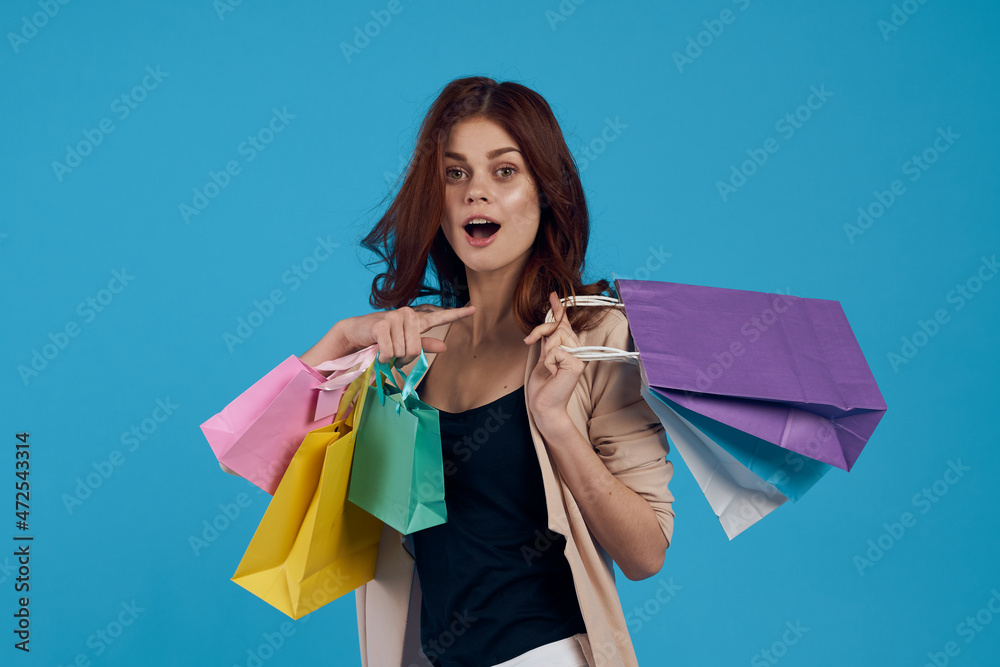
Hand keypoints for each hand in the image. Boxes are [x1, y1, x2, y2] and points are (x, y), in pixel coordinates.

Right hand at [343, 304, 475, 366]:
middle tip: (395, 354)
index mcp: (416, 319)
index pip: (440, 317)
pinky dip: (384, 358)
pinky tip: (378, 350)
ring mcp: (394, 318)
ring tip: (385, 349)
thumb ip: (424, 344)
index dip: (457, 314)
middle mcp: (408, 314)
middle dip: (405, 358)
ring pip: (403, 352)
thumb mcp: (404, 343)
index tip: (474, 309)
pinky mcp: (381, 325)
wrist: (357, 332)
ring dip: (393, 358)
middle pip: (416, 349)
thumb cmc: (383, 338)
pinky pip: (390, 352)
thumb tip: (445, 347)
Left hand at [524, 292, 584, 431]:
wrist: (544, 406)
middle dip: (541, 330)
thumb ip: (547, 342)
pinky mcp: (577, 363)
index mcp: (570, 349)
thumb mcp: (543, 358)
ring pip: (557, 335)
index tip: (553, 295)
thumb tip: (550, 326)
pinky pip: (555, 350)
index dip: (559, 309)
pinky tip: (553, 374)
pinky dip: (548, 362)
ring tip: (549, 367)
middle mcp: (578, 350)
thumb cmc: (543, 386)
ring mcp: (580, 357)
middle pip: (559, 326)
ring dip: (546, 351)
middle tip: (529, 341)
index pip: (565, 324)